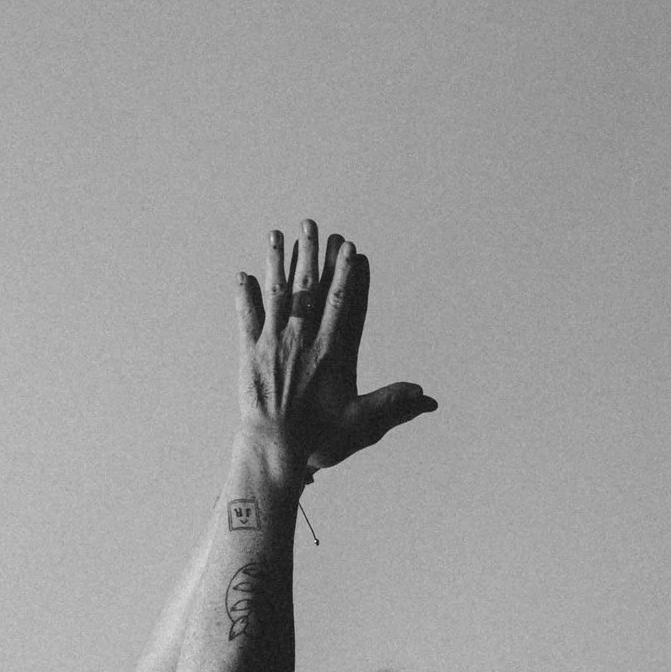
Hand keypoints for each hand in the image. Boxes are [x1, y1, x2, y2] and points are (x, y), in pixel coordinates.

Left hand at [236, 220, 436, 475]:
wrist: (274, 446)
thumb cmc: (318, 436)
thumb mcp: (360, 421)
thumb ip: (392, 404)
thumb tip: (427, 399)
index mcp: (329, 351)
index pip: (341, 303)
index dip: (345, 273)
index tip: (348, 247)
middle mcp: (302, 340)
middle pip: (308, 289)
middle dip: (310, 254)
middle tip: (311, 224)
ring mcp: (274, 344)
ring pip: (277, 294)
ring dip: (277, 263)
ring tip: (277, 235)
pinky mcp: (251, 354)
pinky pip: (247, 318)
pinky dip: (245, 296)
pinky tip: (243, 274)